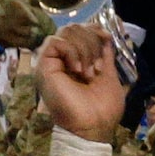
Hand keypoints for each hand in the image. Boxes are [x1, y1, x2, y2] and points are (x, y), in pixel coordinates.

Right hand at [35, 22, 125, 140]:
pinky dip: (72, 52)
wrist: (92, 128)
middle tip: (96, 69)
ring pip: (66, 31)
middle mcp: (62, 59)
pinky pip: (55, 41)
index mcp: (76, 60)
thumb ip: (106, 55)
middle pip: (75, 27)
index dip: (95, 30)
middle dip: (92, 43)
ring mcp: (52, 61)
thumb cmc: (102, 110)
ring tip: (88, 73)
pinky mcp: (44, 65)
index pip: (81, 29)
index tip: (106, 41)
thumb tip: (105, 36)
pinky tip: (77, 70)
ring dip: (84, 49)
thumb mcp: (110, 76)